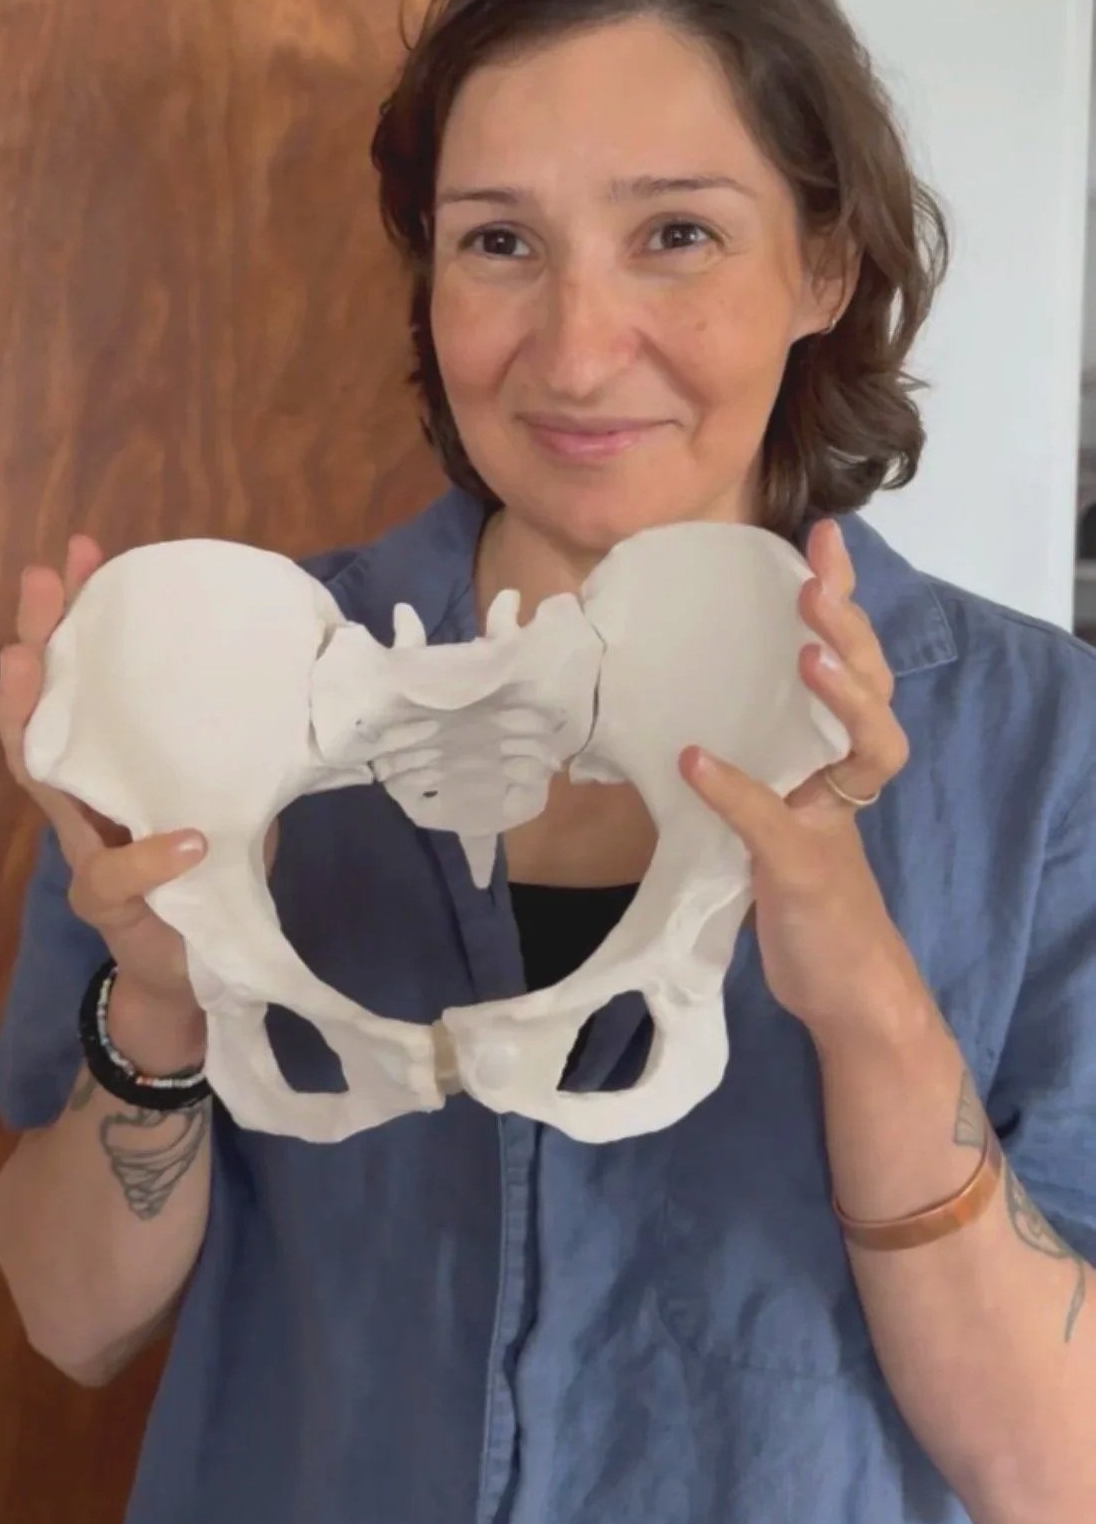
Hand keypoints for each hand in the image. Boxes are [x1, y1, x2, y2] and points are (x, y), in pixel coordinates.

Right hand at [0, 535, 282, 1012]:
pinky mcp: (105, 903)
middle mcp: (85, 794)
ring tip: (29, 664)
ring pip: (38, 778)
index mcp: (117, 760)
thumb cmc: (210, 870)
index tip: (85, 555)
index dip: (78, 621)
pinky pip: (114, 876)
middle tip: (40, 579)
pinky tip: (184, 838)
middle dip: (36, 641)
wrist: (199, 971)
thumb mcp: (235, 791)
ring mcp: (84, 845)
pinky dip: (149, 855)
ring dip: (29, 718)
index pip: (87, 679)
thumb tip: (307, 673)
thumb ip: (247, 745)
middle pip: (40, 708)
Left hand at [677, 518, 917, 1042]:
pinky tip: (696, 763)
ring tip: (807, 654)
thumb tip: (652, 718)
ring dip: (841, 696)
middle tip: (813, 587)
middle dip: (848, 632)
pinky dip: (736, 792)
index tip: (822, 535)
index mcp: (835, 751)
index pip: (848, 659)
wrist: (841, 988)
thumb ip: (732, 766)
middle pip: (872, 688)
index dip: (842, 597)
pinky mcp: (805, 872)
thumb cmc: (797, 891)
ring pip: (867, 746)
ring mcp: (835, 823)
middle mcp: (846, 777)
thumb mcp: (761, 813)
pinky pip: (775, 823)